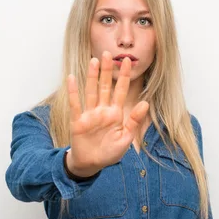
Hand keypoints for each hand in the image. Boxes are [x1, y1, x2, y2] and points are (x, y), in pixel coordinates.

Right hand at [65, 50, 149, 176]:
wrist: (92, 165)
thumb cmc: (109, 153)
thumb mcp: (126, 138)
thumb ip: (134, 120)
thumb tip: (146, 103)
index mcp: (115, 114)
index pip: (121, 91)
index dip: (124, 77)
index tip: (128, 61)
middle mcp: (102, 110)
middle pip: (105, 86)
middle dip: (107, 71)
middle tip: (109, 53)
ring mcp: (89, 114)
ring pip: (91, 91)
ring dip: (92, 77)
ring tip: (94, 60)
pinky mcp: (78, 121)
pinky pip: (75, 104)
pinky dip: (73, 92)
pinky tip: (73, 78)